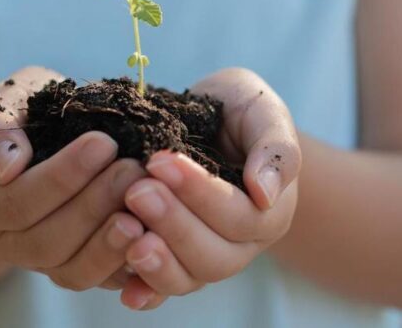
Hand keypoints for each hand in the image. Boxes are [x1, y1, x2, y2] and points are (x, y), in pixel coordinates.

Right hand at [0, 66, 145, 290]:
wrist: (49, 137)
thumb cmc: (27, 115)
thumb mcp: (4, 104)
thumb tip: (8, 165)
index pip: (18, 202)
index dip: (62, 176)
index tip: (103, 142)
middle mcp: (9, 243)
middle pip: (47, 242)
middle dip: (93, 206)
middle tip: (132, 170)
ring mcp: (45, 264)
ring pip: (73, 271)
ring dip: (110, 242)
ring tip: (144, 208)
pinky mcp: (81, 270)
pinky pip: (103, 281)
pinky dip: (129, 263)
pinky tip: (154, 234)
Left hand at [118, 67, 301, 309]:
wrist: (211, 117)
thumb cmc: (238, 110)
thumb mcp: (262, 110)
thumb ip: (275, 148)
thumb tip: (265, 193)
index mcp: (268, 211)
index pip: (239, 217)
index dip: (200, 194)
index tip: (161, 160)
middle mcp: (241, 244)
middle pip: (214, 256)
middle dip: (173, 225)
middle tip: (136, 191)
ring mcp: (207, 256)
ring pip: (189, 277)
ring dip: (158, 262)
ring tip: (126, 234)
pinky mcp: (175, 261)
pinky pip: (163, 287)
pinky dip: (147, 292)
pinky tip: (126, 290)